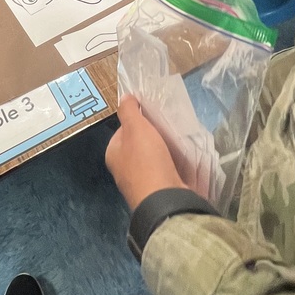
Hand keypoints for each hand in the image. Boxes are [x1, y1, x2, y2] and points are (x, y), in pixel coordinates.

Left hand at [106, 96, 187, 210]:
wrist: (164, 198)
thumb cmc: (146, 160)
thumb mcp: (136, 128)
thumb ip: (129, 111)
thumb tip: (125, 97)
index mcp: (113, 154)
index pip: (122, 130)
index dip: (136, 120)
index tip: (152, 116)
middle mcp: (122, 170)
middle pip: (138, 144)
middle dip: (152, 136)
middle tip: (167, 127)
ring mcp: (140, 182)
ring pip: (152, 158)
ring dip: (163, 150)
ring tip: (177, 140)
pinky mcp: (156, 191)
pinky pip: (163, 170)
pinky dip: (171, 163)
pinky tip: (181, 159)